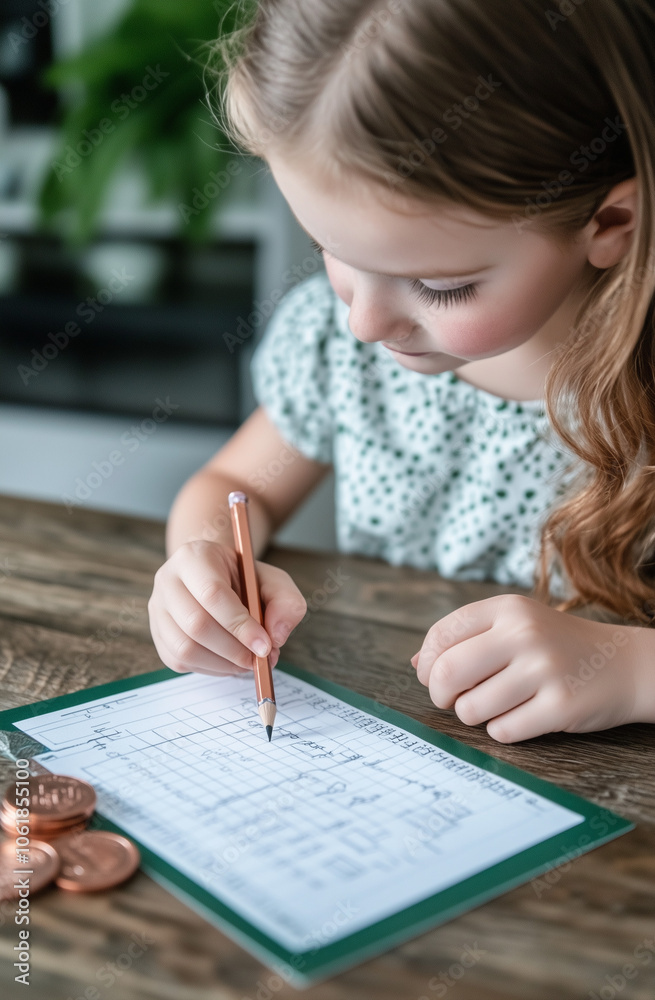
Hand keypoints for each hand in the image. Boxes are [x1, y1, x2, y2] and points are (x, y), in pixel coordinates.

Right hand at [147, 540, 306, 675]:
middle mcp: (168, 580)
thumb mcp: (274, 581)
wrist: (217, 579)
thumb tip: (275, 636)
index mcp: (194, 556)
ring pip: (185, 648)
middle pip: (196, 624)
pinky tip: (230, 661)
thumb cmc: (245, 580)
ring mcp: (158, 608)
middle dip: (234, 649)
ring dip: (223, 663)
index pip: (212, 593)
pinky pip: (180, 661)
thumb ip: (286, 603)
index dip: (240, 625)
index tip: (265, 645)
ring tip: (247, 661)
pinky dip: (210, 669)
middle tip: (260, 659)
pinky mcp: (158, 634)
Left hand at [412, 594, 643, 742]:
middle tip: (453, 700)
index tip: (434, 677)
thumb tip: (417, 663)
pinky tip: (521, 716)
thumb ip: (466, 639)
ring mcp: (543, 670)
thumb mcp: (514, 625)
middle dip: (441, 695)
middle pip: (447, 674)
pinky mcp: (560, 706)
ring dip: (475, 716)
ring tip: (497, 705)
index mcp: (507, 609)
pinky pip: (502, 731)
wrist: (623, 664)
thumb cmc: (556, 646)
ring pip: (471, 709)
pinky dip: (502, 730)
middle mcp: (524, 634)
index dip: (427, 665)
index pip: (441, 636)